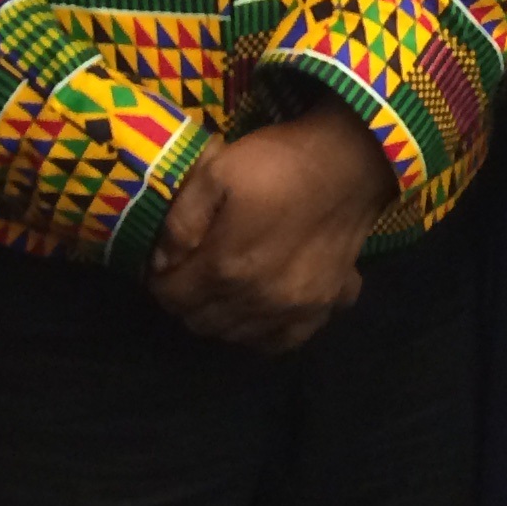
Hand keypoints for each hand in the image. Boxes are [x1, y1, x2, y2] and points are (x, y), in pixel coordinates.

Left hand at [145, 106, 397, 353]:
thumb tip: (161, 262)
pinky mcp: (324, 307)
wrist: (347, 162)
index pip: (174, 298)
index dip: (159, 284)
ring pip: (238, 337)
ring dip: (219, 319)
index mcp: (227, 265)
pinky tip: (255, 310)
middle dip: (185, 303)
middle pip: (202, 323)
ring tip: (217, 290)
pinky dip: (260, 333)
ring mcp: (295, 309)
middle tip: (185, 276)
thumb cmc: (276, 162)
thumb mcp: (215, 172)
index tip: (161, 268)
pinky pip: (281, 342)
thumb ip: (181, 222)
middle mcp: (259, 299)